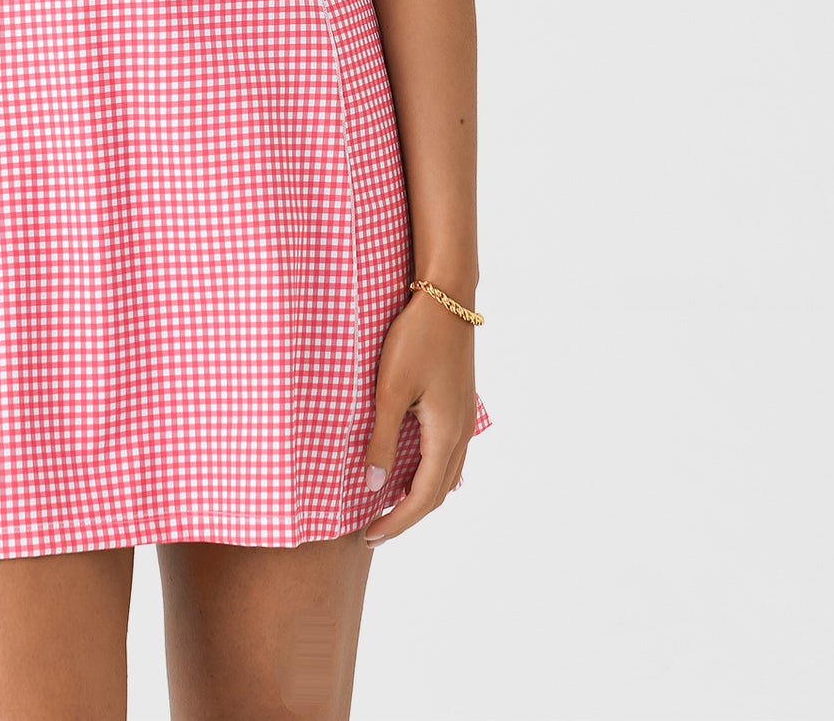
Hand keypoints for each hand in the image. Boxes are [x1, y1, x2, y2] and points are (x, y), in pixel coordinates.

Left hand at [360, 288, 479, 546]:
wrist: (447, 298)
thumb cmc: (415, 340)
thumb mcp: (391, 389)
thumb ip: (383, 439)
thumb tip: (374, 486)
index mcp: (446, 434)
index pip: (423, 497)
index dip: (397, 521)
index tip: (369, 536)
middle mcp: (462, 432)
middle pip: (437, 492)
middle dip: (407, 515)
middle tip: (375, 530)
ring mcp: (464, 418)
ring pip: (445, 474)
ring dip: (419, 496)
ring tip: (389, 506)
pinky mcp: (459, 404)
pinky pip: (448, 454)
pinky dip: (428, 473)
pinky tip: (410, 469)